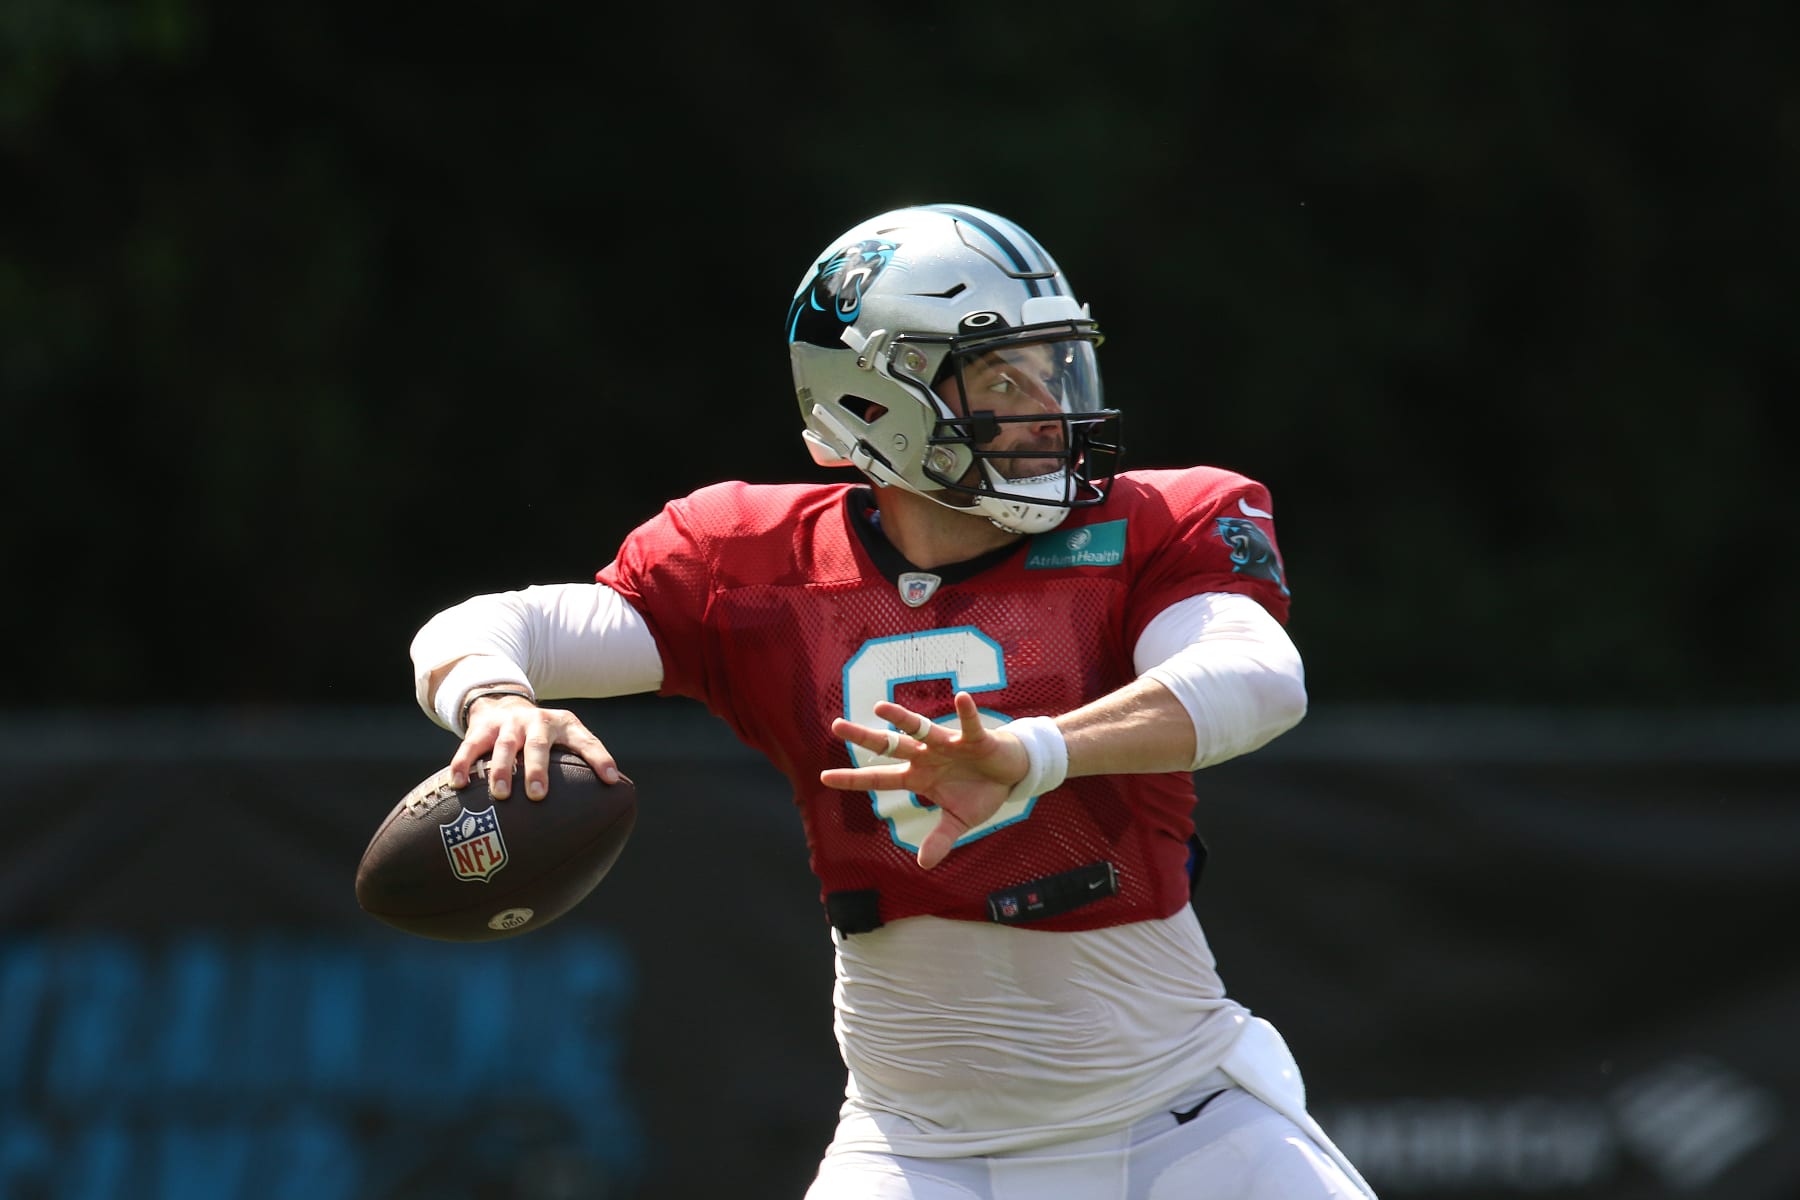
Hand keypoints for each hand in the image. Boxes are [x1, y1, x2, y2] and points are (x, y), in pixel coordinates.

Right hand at [450, 695, 621, 799]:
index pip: (586, 741)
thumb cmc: (542, 736)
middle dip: (537, 769)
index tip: (609, 780)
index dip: (599, 758)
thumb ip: (581, 765)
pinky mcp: (482, 729)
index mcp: (565, 725)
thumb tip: (609, 803)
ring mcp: (508, 724)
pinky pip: (470, 747)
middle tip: (537, 795)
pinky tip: (458, 785)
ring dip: (502, 770)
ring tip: (501, 795)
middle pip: (538, 743)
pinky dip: (462, 764)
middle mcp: (537, 722)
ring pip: (505, 745)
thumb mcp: (564, 739)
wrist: (502, 703)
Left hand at [820, 691, 1028, 869]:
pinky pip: (968, 725)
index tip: (825, 777)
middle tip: (836, 726)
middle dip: (865, 737)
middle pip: (890, 746)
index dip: (854, 779)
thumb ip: (940, 839)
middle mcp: (926, 756)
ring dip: (901, 718)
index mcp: (918, 777)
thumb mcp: (959, 821)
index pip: (880, 778)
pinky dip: (966, 713)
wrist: (1009, 774)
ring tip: (879, 707)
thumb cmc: (979, 792)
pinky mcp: (974, 738)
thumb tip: (923, 864)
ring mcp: (947, 745)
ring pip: (919, 729)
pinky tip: (962, 698)